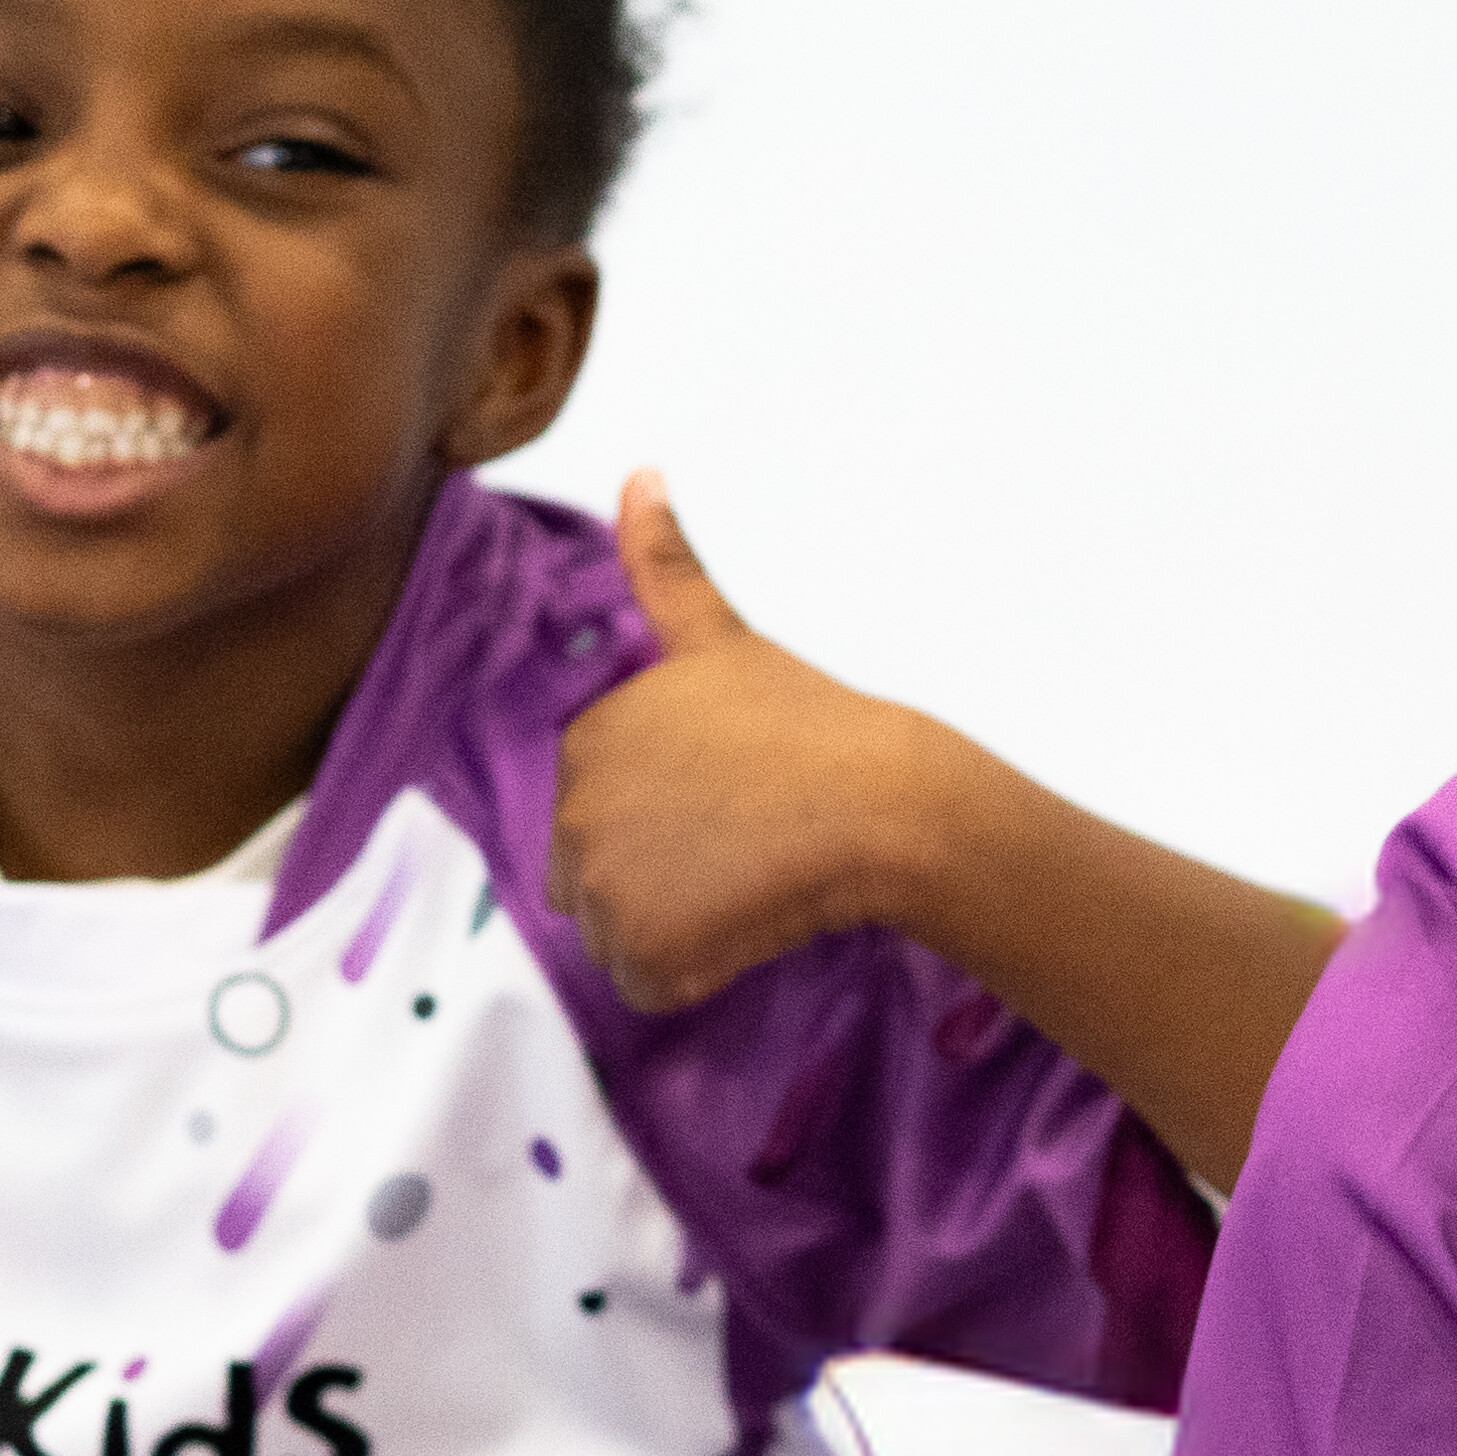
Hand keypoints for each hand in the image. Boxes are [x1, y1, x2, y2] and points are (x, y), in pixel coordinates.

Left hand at [545, 472, 975, 1008]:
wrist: (883, 801)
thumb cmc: (816, 724)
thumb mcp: (725, 640)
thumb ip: (666, 567)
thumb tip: (639, 472)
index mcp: (588, 735)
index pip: (600, 813)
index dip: (671, 821)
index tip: (732, 805)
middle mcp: (574, 803)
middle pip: (597, 879)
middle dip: (665, 878)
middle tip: (744, 850)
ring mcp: (602, 875)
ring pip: (621, 935)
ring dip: (682, 927)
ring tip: (751, 884)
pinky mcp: (638, 943)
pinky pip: (647, 983)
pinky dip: (694, 974)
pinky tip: (745, 926)